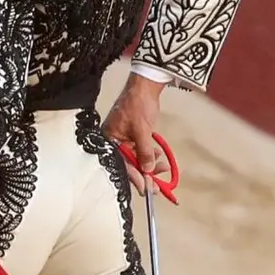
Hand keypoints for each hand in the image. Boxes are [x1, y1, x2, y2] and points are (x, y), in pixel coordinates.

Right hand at [104, 74, 169, 195]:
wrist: (145, 85)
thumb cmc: (138, 105)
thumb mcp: (142, 130)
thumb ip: (145, 151)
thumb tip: (148, 170)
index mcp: (109, 141)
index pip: (122, 165)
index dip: (135, 178)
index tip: (147, 189)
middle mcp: (115, 142)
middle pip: (128, 164)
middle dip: (144, 174)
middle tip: (158, 187)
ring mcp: (124, 138)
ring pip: (137, 158)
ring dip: (151, 164)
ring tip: (164, 167)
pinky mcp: (134, 135)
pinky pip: (142, 150)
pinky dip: (151, 154)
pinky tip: (161, 156)